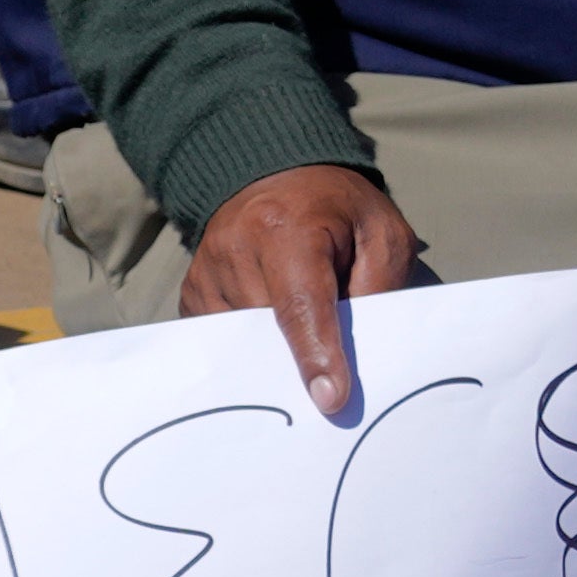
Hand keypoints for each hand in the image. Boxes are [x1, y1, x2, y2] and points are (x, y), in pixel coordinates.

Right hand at [183, 163, 419, 419]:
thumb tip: (364, 356)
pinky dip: (253, 348)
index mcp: (287, 229)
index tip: (331, 400)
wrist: (279, 176)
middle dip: (302, 359)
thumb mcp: (382, 235)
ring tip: (306, 338)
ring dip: (277, 353)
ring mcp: (206, 273)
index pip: (300, 304)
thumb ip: (380, 287)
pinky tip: (274, 336)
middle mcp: (235, 248)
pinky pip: (224, 341)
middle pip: (269, 331)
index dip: (316, 354)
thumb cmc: (341, 211)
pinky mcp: (193, 293)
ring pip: (244, 343)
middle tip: (337, 377)